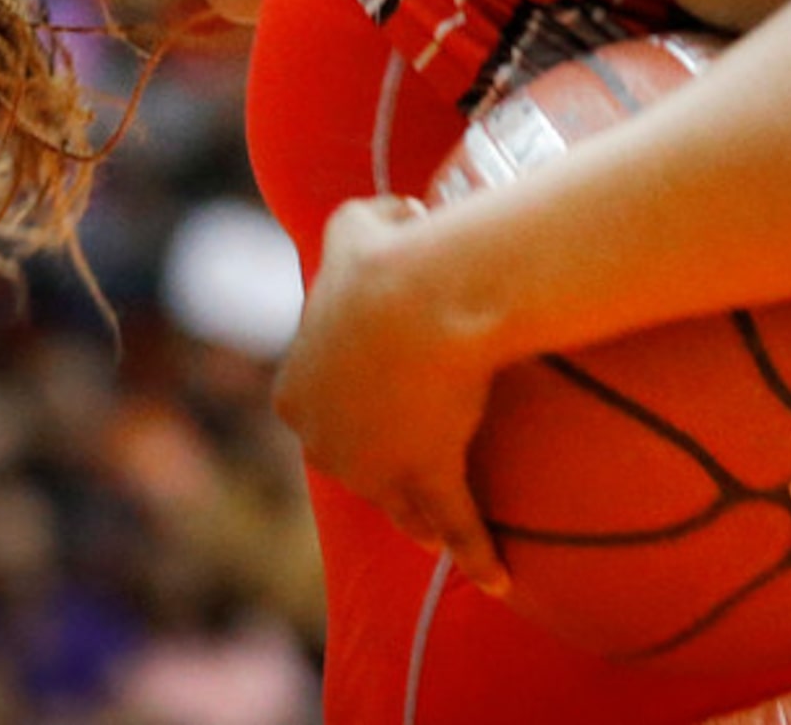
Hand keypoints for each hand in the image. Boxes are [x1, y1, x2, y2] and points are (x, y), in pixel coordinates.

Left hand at [273, 194, 510, 593]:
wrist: (419, 299)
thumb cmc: (387, 259)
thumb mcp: (356, 224)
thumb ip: (363, 221)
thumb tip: (399, 213)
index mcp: (294, 391)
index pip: (320, 409)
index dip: (352, 405)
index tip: (381, 400)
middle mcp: (322, 441)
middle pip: (353, 461)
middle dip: (378, 466)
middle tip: (412, 463)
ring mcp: (372, 470)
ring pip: (399, 503)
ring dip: (420, 517)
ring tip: (438, 530)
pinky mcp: (426, 483)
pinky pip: (455, 525)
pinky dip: (475, 552)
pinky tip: (496, 577)